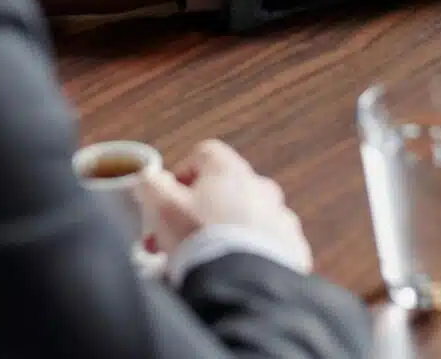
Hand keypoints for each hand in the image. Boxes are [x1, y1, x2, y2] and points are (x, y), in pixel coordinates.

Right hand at [138, 140, 312, 272]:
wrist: (242, 285)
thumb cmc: (200, 239)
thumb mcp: (161, 206)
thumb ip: (150, 184)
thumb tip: (149, 178)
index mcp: (230, 170)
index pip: (205, 155)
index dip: (182, 174)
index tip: (169, 199)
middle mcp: (261, 187)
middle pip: (226, 189)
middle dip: (199, 211)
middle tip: (177, 238)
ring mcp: (280, 218)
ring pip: (248, 218)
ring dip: (226, 232)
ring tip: (205, 260)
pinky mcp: (292, 248)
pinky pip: (268, 245)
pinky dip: (250, 254)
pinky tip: (231, 272)